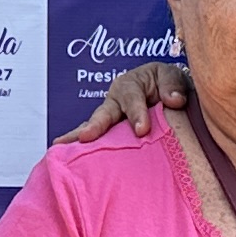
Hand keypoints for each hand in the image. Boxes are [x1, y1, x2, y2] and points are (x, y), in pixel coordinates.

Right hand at [59, 58, 192, 144]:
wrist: (172, 98)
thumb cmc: (168, 85)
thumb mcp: (173, 77)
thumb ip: (172, 85)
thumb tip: (174, 100)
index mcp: (130, 85)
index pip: (131, 97)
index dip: (136, 112)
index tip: (142, 130)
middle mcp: (114, 102)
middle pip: (103, 113)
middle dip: (95, 125)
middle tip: (86, 136)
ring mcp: (110, 121)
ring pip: (93, 127)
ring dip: (78, 137)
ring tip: (62, 147)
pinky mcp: (110, 137)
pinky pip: (96, 143)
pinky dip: (82, 151)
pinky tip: (68, 160)